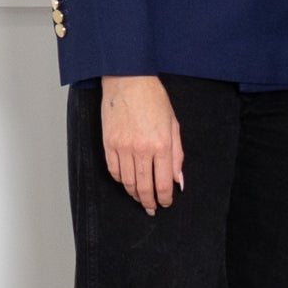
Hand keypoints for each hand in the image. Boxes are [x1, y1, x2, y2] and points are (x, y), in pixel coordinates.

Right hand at [100, 74, 184, 214]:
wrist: (128, 79)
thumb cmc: (153, 99)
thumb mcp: (173, 125)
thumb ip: (177, 155)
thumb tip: (179, 180)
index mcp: (162, 144)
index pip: (164, 183)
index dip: (165, 199)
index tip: (165, 203)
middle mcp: (142, 149)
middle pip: (144, 187)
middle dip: (149, 202)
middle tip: (151, 208)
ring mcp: (122, 147)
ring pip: (127, 183)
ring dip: (135, 194)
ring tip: (140, 197)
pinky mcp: (108, 143)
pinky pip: (113, 170)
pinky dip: (120, 180)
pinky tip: (127, 182)